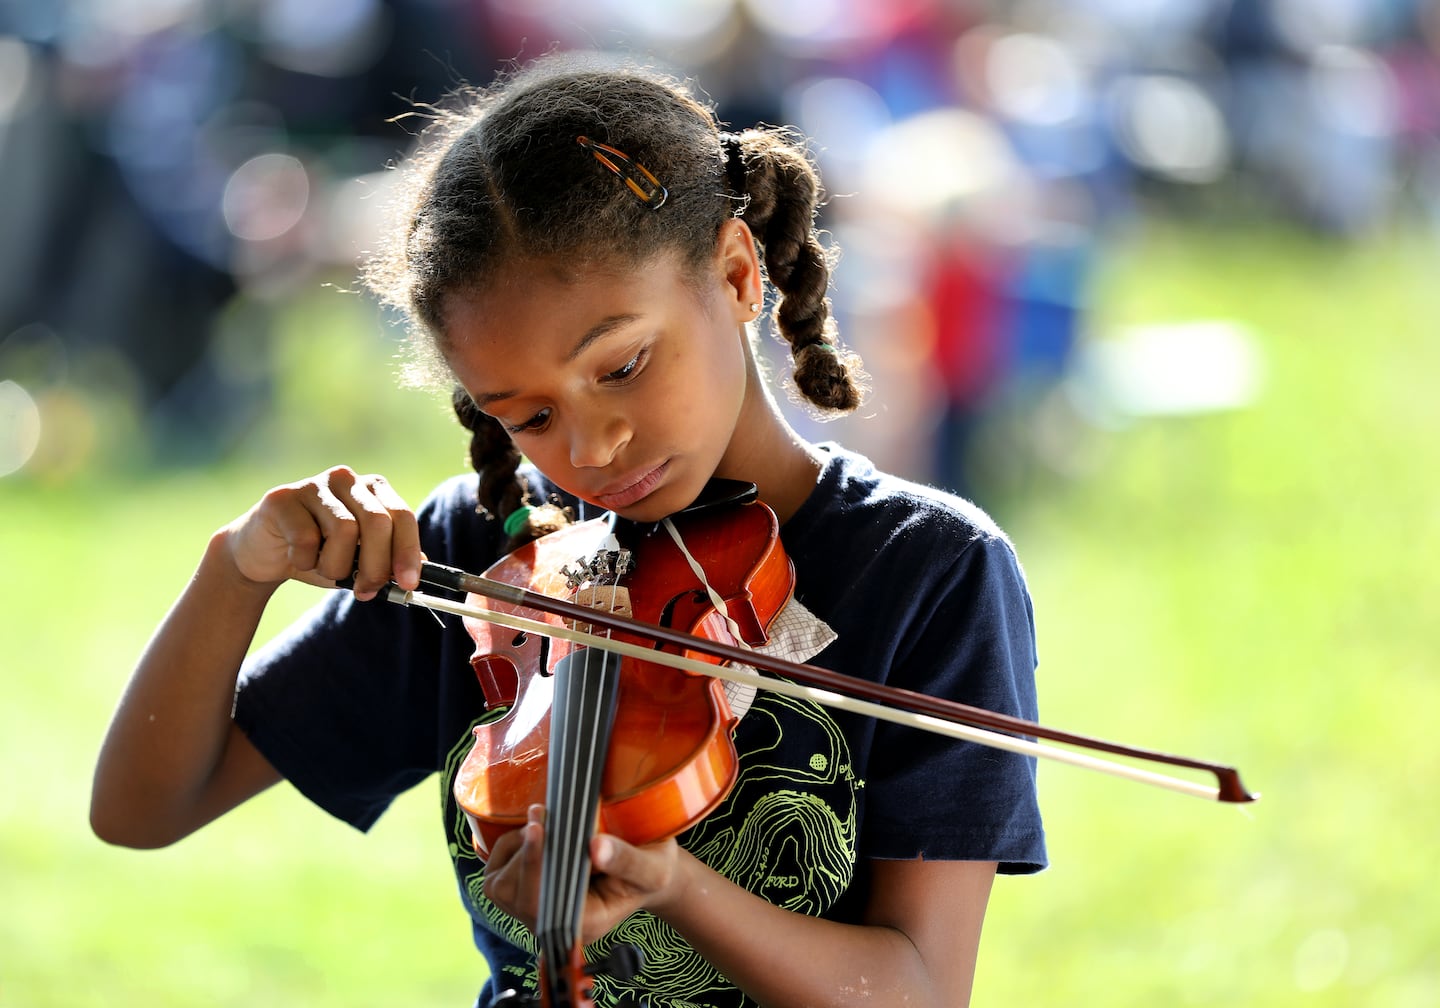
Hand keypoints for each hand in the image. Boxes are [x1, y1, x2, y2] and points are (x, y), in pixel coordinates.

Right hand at [220, 466, 421, 598]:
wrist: (263, 554)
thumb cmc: (319, 554)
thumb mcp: (359, 560)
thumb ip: (389, 560)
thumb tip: (422, 568)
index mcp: (373, 488)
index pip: (402, 516)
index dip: (408, 552)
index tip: (408, 585)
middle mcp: (346, 479)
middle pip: (377, 523)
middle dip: (376, 566)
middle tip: (366, 591)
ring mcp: (313, 484)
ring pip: (344, 531)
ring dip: (336, 566)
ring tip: (324, 569)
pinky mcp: (283, 497)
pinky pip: (306, 538)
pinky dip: (306, 561)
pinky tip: (296, 559)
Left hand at [483, 805, 684, 944]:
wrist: (646, 870)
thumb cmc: (652, 869)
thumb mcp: (653, 866)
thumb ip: (627, 859)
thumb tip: (595, 846)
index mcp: (586, 923)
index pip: (541, 906)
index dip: (533, 866)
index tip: (538, 826)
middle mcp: (556, 923)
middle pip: (514, 894)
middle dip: (524, 850)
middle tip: (544, 812)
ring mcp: (537, 911)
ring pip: (500, 885)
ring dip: (516, 847)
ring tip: (545, 823)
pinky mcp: (525, 893)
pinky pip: (497, 874)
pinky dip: (509, 847)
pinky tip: (536, 833)